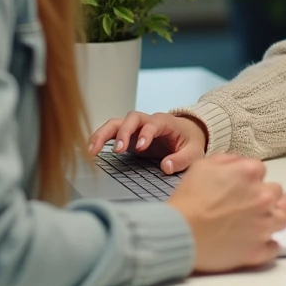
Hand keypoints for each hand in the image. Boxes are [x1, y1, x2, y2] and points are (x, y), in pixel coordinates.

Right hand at [87, 111, 207, 173]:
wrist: (187, 133)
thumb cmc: (190, 141)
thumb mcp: (194, 151)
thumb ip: (182, 159)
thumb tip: (166, 167)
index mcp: (165, 122)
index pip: (153, 124)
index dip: (146, 133)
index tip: (141, 147)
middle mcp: (148, 121)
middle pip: (131, 118)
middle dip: (123, 132)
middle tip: (117, 150)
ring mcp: (136, 127)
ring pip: (116, 123)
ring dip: (104, 134)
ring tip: (93, 151)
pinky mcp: (128, 135)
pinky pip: (111, 132)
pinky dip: (100, 139)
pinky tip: (91, 152)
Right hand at [167, 153, 285, 273]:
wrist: (179, 232)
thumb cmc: (188, 201)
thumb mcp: (202, 166)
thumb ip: (228, 159)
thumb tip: (240, 163)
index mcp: (250, 173)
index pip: (261, 171)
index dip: (249, 179)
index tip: (238, 188)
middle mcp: (263, 197)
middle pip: (275, 193)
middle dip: (261, 198)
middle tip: (242, 206)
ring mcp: (263, 225)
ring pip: (280, 219)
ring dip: (268, 220)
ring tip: (248, 225)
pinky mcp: (258, 250)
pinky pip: (274, 247)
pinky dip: (265, 245)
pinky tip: (251, 242)